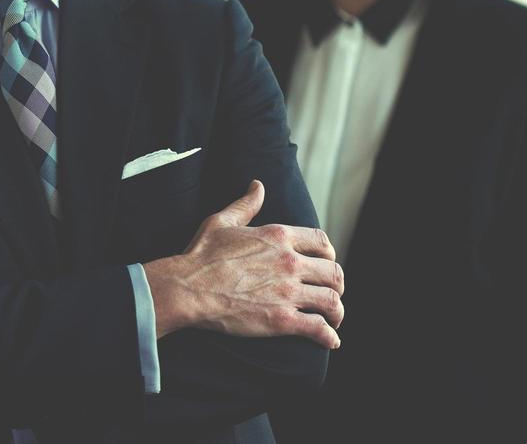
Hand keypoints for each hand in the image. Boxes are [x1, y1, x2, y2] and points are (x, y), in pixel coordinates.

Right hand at [143, 179, 344, 346]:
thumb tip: (258, 185)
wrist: (189, 288)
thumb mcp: (223, 221)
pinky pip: (318, 328)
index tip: (326, 262)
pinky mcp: (282, 320)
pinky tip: (331, 341)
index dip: (329, 254)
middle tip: (332, 292)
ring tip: (334, 319)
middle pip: (333, 272)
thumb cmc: (202, 255)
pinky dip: (329, 337)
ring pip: (331, 301)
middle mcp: (289, 262)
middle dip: (337, 284)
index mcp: (279, 236)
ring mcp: (288, 292)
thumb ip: (246, 204)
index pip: (322, 241)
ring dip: (337, 312)